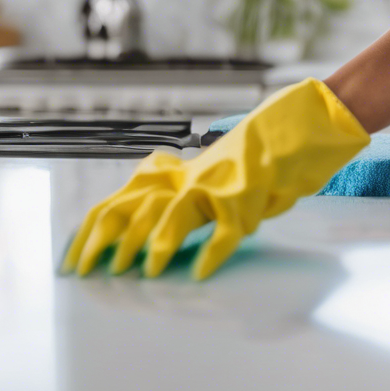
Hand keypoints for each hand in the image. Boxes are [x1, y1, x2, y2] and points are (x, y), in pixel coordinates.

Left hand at [60, 78, 370, 280]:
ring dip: (157, 244)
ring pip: (173, 212)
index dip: (98, 226)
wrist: (310, 118)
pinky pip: (227, 229)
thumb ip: (206, 196)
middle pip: (136, 204)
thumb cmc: (277, 146)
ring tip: (146, 272)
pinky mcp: (250, 192)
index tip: (79, 256)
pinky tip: (203, 272)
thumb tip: (185, 228)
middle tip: (92, 271)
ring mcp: (221, 182)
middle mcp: (196, 175)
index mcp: (188, 173)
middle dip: (109, 241)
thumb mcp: (232, 172)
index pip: (128, 197)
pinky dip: (213, 253)